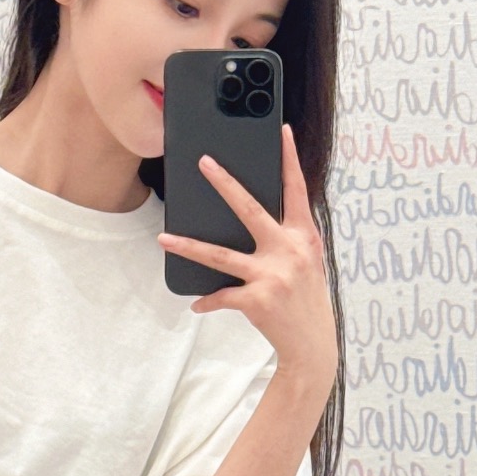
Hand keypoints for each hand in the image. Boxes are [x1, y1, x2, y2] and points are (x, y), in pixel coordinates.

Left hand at [156, 123, 337, 394]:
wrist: (313, 343)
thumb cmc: (306, 299)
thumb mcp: (305, 263)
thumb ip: (285, 239)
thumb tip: (254, 222)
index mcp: (304, 236)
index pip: (296, 190)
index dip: (289, 160)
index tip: (282, 132)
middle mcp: (288, 250)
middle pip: (250, 209)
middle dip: (225, 184)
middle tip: (203, 163)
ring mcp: (272, 274)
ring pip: (219, 255)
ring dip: (187, 246)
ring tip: (163, 239)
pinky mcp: (257, 299)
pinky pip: (221, 296)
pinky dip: (208, 301)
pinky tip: (198, 304)